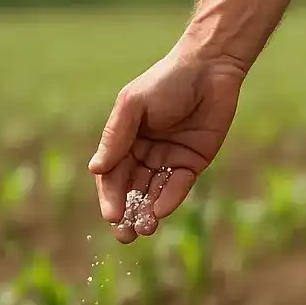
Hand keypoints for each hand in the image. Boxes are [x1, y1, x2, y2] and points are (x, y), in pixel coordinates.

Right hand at [88, 43, 246, 242]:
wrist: (210, 69)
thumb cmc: (165, 81)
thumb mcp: (134, 105)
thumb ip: (116, 136)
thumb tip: (95, 169)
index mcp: (124, 139)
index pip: (112, 174)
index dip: (110, 196)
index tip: (110, 215)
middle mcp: (144, 153)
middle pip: (131, 189)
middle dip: (127, 213)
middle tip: (124, 235)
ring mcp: (168, 159)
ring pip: (154, 193)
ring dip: (147, 212)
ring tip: (144, 229)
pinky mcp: (192, 163)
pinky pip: (178, 186)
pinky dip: (170, 199)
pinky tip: (161, 211)